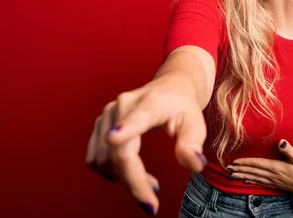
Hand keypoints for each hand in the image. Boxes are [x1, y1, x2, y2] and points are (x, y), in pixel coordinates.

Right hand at [85, 80, 207, 214]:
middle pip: (119, 151)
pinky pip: (96, 158)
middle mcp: (124, 105)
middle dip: (133, 182)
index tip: (114, 138)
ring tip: (150, 183)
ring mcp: (108, 114)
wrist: (169, 89)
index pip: (137, 117)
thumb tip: (195, 165)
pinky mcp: (100, 125)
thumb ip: (193, 143)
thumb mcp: (196, 122)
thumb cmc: (183, 107)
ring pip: (104, 158)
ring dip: (124, 179)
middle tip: (152, 204)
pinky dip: (112, 173)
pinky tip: (133, 174)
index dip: (125, 129)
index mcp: (151, 103)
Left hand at [227, 140, 292, 198]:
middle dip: (240, 170)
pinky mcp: (279, 185)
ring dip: (244, 176)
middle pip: (254, 172)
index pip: (257, 164)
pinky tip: (248, 181)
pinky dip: (253, 182)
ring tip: (233, 175)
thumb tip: (281, 142)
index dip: (245, 163)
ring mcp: (276, 182)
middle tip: (227, 169)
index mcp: (278, 168)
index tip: (234, 162)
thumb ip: (289, 150)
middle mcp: (274, 176)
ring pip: (256, 178)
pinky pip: (262, 183)